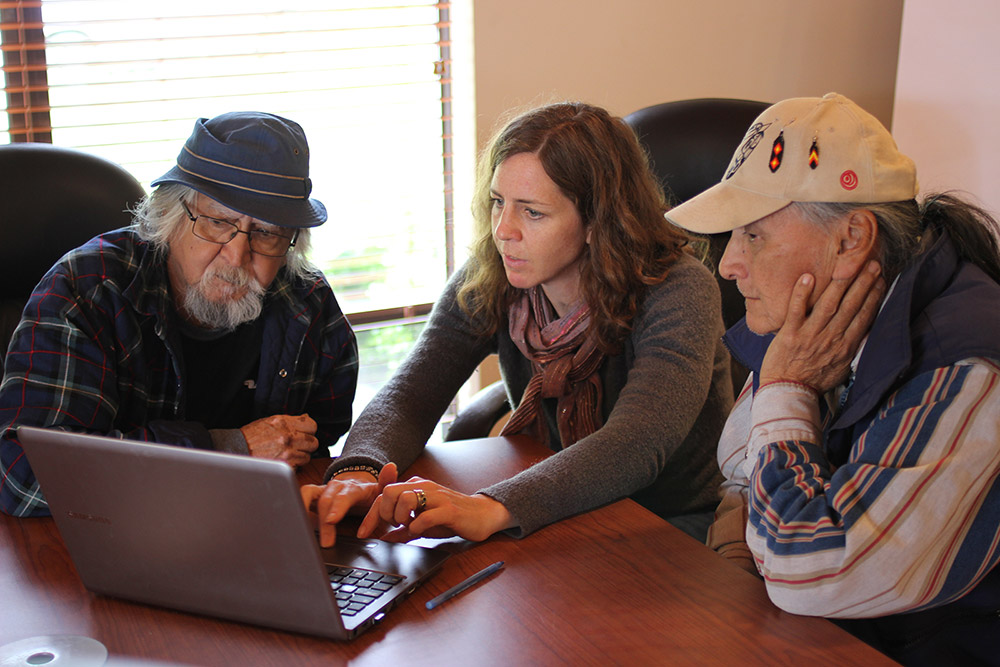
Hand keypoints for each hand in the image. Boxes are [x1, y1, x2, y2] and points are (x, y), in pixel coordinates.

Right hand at [241, 413, 317, 467]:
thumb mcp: (270, 421)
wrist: (237, 449)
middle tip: (297, 445)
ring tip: (287, 454)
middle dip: (306, 444)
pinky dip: (293, 466)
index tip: (305, 433)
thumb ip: (290, 420)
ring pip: (308, 456)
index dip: (309, 430)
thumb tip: (306, 418)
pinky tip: (283, 461)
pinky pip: (299, 467)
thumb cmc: (252, 435)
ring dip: (300, 456)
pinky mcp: (285, 465)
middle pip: (313, 442)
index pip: (312, 425)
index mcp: (285, 422)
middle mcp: (288, 436)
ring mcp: (287, 452)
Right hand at [301, 463, 397, 547]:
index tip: (331, 521)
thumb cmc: (368, 495)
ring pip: (309, 495)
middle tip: (326, 543)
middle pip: (325, 501)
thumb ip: (386, 482)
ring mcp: (323, 489)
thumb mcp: (381, 491)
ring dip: (304, 511)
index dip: (337, 507)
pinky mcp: (312, 494)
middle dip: (324, 523)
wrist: (357, 487)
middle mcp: (336, 486)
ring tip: (303, 531)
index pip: (344, 496)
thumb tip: (391, 466)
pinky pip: (301, 495)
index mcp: (353, 487)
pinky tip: (295, 521)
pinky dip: (296, 504)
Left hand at [358, 477, 514, 542]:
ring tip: (407, 526)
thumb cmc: (452, 518)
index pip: (384, 494)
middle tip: (393, 526)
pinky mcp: (449, 509)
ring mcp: (437, 497)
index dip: (371, 515)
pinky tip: (419, 531)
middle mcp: (424, 487)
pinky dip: (417, 526)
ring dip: (400, 517)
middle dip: (384, 513)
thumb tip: (385, 539)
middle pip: (390, 492)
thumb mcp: (423, 523)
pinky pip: (425, 516)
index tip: (364, 532)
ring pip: (405, 499)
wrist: (483, 515)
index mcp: (416, 487)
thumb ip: (404, 528)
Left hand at [759, 260, 885, 393]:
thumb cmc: (814, 380)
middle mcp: (831, 338)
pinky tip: (808, 276)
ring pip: (828, 305)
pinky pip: (797, 310)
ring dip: (841, 283)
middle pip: (851, 306)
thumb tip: (864, 332)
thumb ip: (852, 348)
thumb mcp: (842, 368)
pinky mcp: (790, 334)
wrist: (788, 392)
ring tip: (849, 264)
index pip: (864, 316)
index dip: (873, 296)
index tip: (880, 280)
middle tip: (872, 264)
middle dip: (863, 284)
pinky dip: (802, 294)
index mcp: (846, 346)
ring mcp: (810, 335)